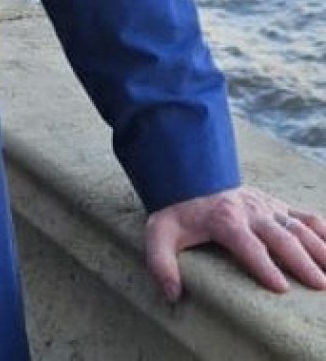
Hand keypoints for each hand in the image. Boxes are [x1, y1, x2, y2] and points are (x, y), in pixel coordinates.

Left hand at [145, 185, 325, 301]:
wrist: (190, 175)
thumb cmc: (178, 211)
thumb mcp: (159, 232)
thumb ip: (160, 262)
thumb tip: (172, 294)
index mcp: (223, 219)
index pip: (246, 243)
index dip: (263, 264)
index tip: (280, 287)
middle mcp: (250, 211)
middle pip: (280, 236)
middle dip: (301, 260)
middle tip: (319, 285)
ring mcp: (267, 207)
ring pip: (299, 226)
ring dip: (319, 248)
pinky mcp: (278, 206)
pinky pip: (306, 216)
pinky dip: (324, 231)